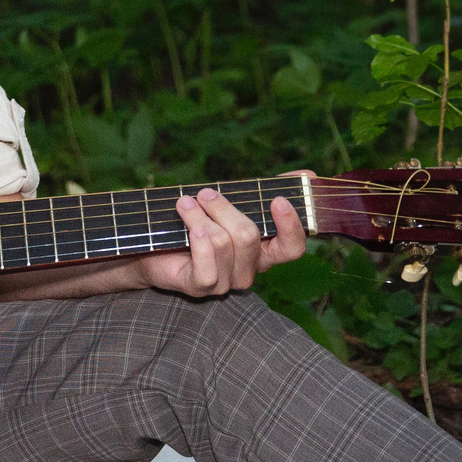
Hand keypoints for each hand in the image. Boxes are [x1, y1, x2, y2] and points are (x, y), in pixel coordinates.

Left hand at [134, 180, 308, 298]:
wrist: (153, 246)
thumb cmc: (197, 223)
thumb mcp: (233, 204)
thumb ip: (266, 191)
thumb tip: (308, 174)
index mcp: (263, 252)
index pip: (292, 248)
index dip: (291, 226)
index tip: (278, 199)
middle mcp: (249, 271)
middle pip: (249, 235)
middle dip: (224, 208)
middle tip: (204, 194)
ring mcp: (226, 282)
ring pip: (223, 242)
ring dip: (199, 216)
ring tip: (184, 204)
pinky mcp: (201, 287)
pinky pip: (207, 265)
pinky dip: (196, 239)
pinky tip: (188, 226)